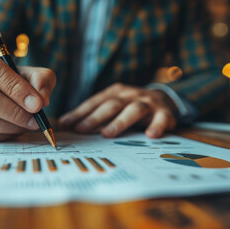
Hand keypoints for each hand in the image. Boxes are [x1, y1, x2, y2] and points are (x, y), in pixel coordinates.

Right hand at [0, 46, 55, 141]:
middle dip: (15, 111)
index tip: (37, 104)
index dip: (16, 89)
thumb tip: (41, 99)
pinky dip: (2, 135)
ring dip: (10, 125)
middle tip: (36, 119)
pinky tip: (15, 129)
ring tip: (28, 124)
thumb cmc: (14, 80)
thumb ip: (41, 80)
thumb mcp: (31, 73)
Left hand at [59, 83, 177, 137]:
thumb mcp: (113, 106)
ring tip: (107, 134)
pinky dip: (156, 126)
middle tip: (81, 130)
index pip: (94, 102)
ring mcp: (147, 103)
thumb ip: (94, 116)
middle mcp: (130, 95)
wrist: (164, 99)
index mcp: (115, 93)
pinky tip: (150, 136)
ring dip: (119, 122)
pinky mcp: (164, 112)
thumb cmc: (130, 106)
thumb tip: (65, 126)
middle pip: (111, 105)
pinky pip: (161, 119)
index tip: (64, 124)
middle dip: (94, 118)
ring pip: (133, 110)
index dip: (79, 113)